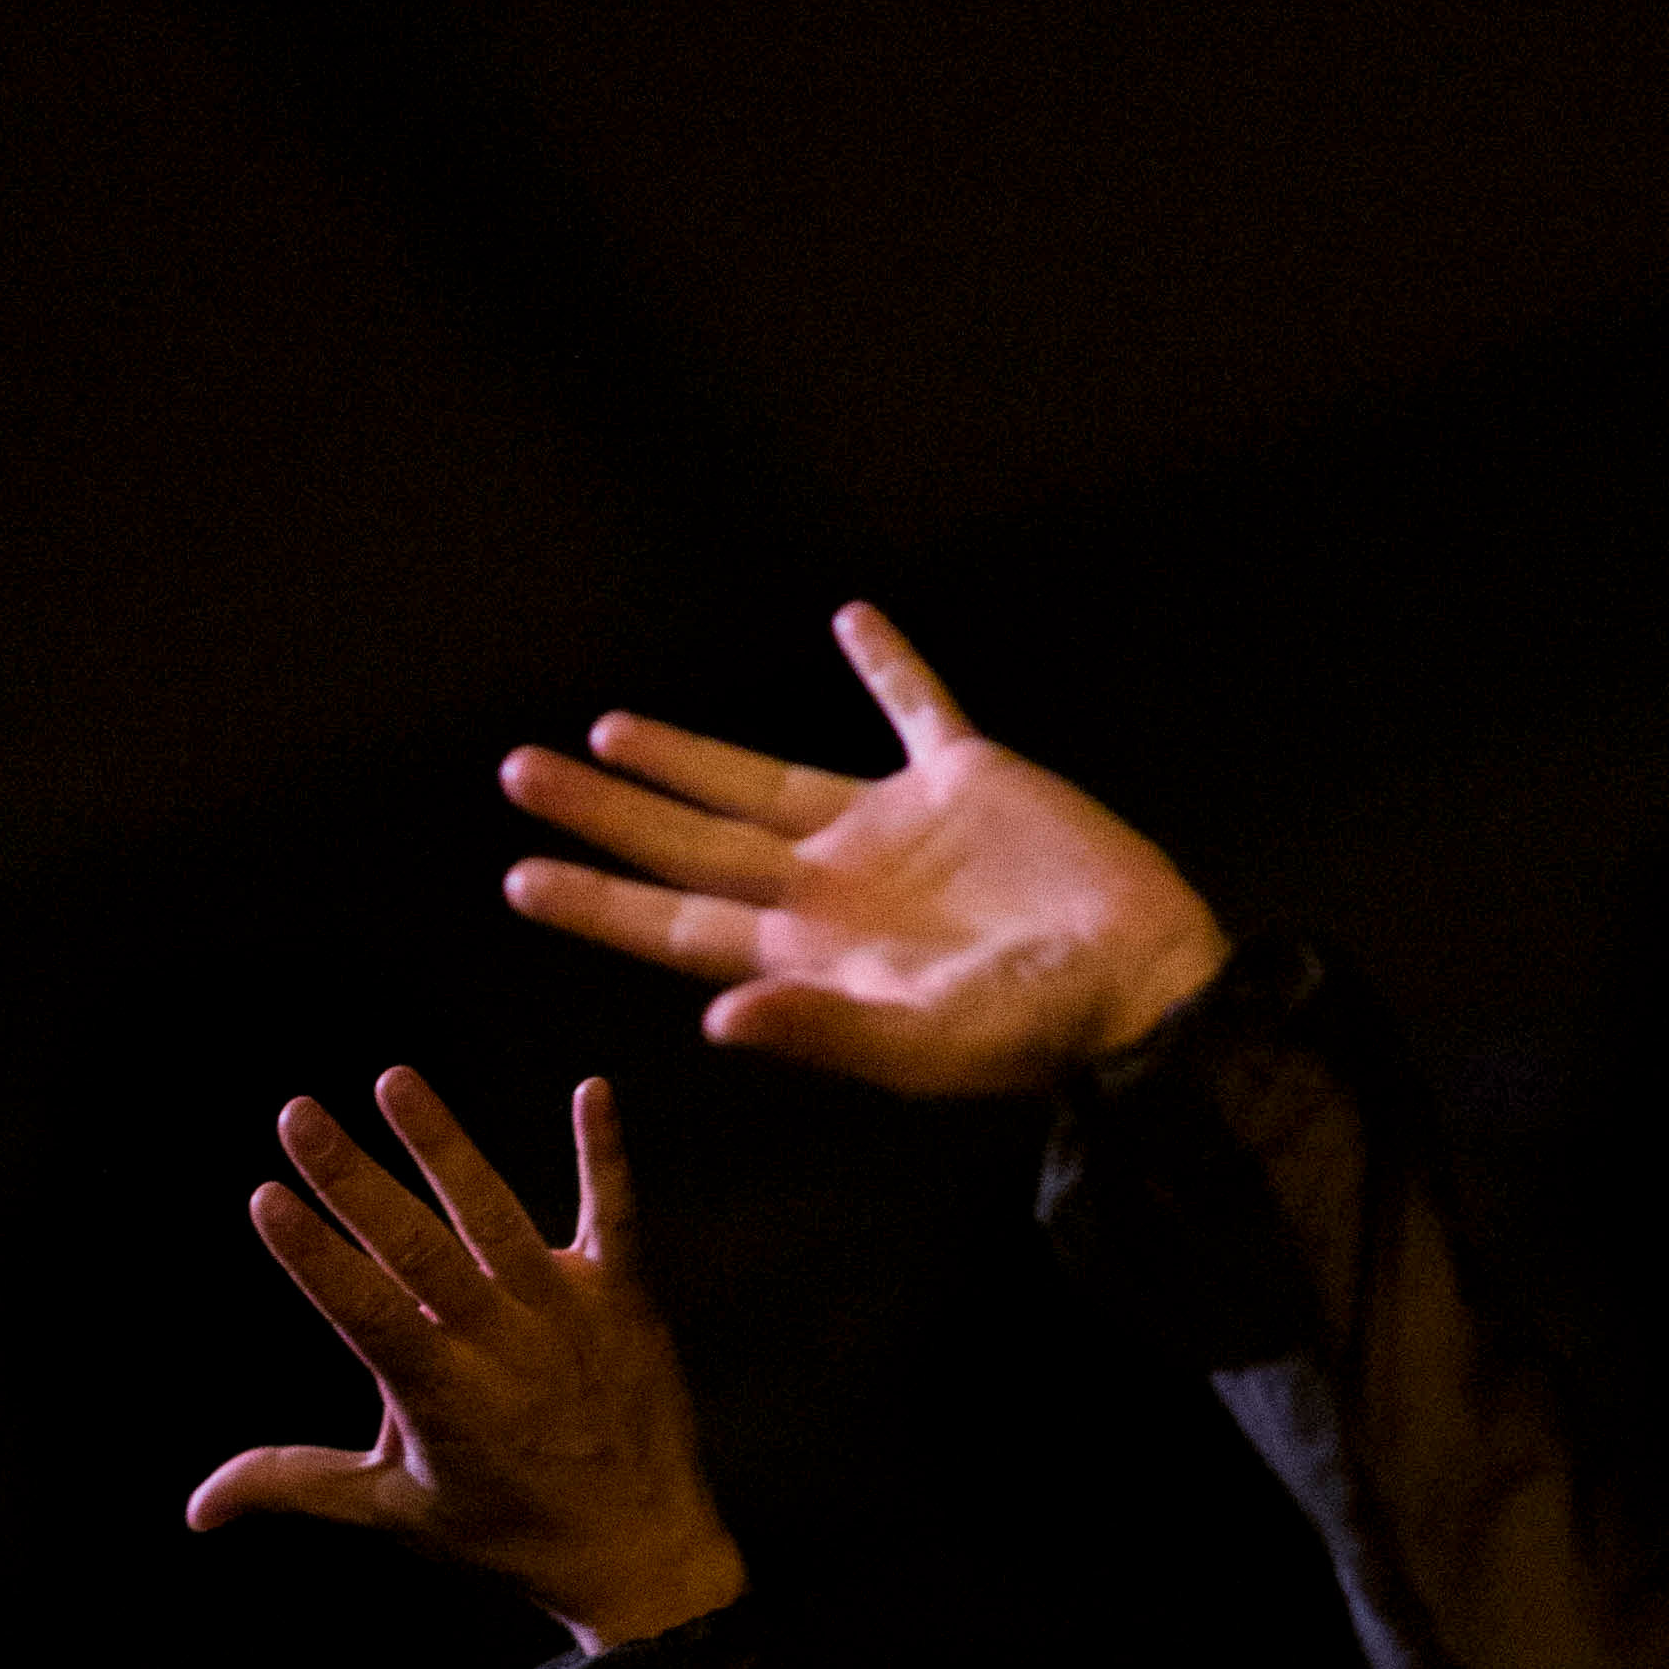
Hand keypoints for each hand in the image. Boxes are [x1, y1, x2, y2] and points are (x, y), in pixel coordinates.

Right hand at [187, 1069, 744, 1646]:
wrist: (640, 1555)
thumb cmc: (506, 1534)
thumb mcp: (394, 1510)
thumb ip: (294, 1484)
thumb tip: (194, 1509)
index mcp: (439, 1395)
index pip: (364, 1312)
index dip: (314, 1256)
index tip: (266, 1196)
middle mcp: (500, 1346)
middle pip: (416, 1250)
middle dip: (353, 1180)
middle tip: (297, 1114)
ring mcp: (562, 1315)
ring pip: (493, 1217)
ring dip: (442, 1146)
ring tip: (394, 1082)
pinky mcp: (622, 1299)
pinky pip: (616, 1216)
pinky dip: (604, 1154)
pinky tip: (593, 1089)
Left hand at [497, 605, 1228, 1096]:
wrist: (1148, 984)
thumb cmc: (1043, 1035)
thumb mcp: (929, 1048)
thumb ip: (823, 1031)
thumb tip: (715, 1023)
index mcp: (815, 954)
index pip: (679, 924)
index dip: (600, 902)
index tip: (519, 877)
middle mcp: (835, 890)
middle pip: (693, 844)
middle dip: (607, 812)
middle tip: (520, 773)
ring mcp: (896, 833)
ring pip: (762, 781)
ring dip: (688, 756)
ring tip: (610, 727)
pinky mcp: (968, 781)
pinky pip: (913, 707)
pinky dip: (887, 663)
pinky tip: (852, 620)